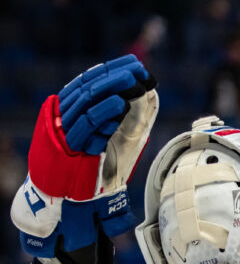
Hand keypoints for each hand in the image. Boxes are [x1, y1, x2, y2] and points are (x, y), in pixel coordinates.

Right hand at [14, 55, 157, 257]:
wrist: (75, 199)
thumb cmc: (100, 167)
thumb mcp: (120, 137)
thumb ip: (132, 116)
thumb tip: (150, 92)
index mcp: (73, 110)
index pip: (89, 81)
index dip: (111, 70)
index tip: (135, 65)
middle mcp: (65, 117)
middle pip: (87, 89)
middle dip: (113, 77)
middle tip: (136, 70)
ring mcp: (65, 132)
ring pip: (85, 104)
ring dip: (110, 90)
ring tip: (132, 82)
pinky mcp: (70, 150)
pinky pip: (86, 128)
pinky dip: (103, 115)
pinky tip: (119, 106)